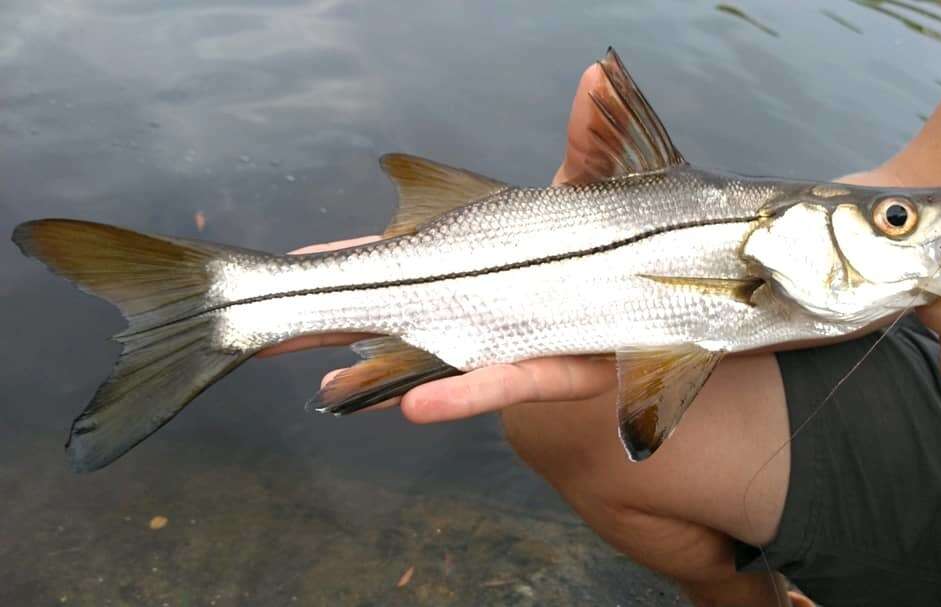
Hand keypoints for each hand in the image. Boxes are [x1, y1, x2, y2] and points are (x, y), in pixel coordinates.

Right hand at [260, 63, 620, 421]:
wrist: (665, 301)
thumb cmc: (615, 242)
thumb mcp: (594, 185)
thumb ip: (587, 138)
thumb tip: (597, 71)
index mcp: (469, 253)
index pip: (394, 253)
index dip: (341, 259)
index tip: (291, 264)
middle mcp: (476, 300)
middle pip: (395, 312)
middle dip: (335, 322)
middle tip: (271, 331)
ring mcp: (508, 338)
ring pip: (433, 357)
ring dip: (377, 374)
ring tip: (327, 385)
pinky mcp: (547, 370)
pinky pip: (499, 384)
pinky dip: (460, 394)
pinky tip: (414, 406)